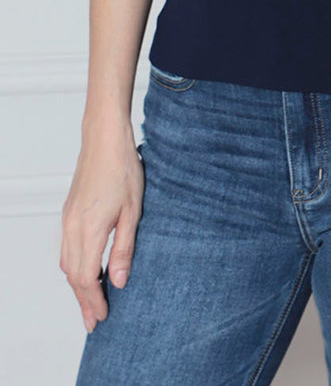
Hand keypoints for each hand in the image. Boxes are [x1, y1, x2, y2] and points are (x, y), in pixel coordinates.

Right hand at [59, 128, 144, 333]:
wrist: (104, 139)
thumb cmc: (123, 168)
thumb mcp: (133, 211)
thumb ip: (124, 248)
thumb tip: (119, 281)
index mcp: (89, 230)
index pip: (86, 278)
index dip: (94, 300)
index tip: (103, 317)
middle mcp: (72, 228)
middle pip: (72, 276)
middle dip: (83, 301)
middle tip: (94, 322)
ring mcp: (67, 219)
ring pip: (67, 264)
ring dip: (78, 285)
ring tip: (91, 302)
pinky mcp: (69, 212)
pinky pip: (66, 249)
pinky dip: (74, 267)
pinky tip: (85, 271)